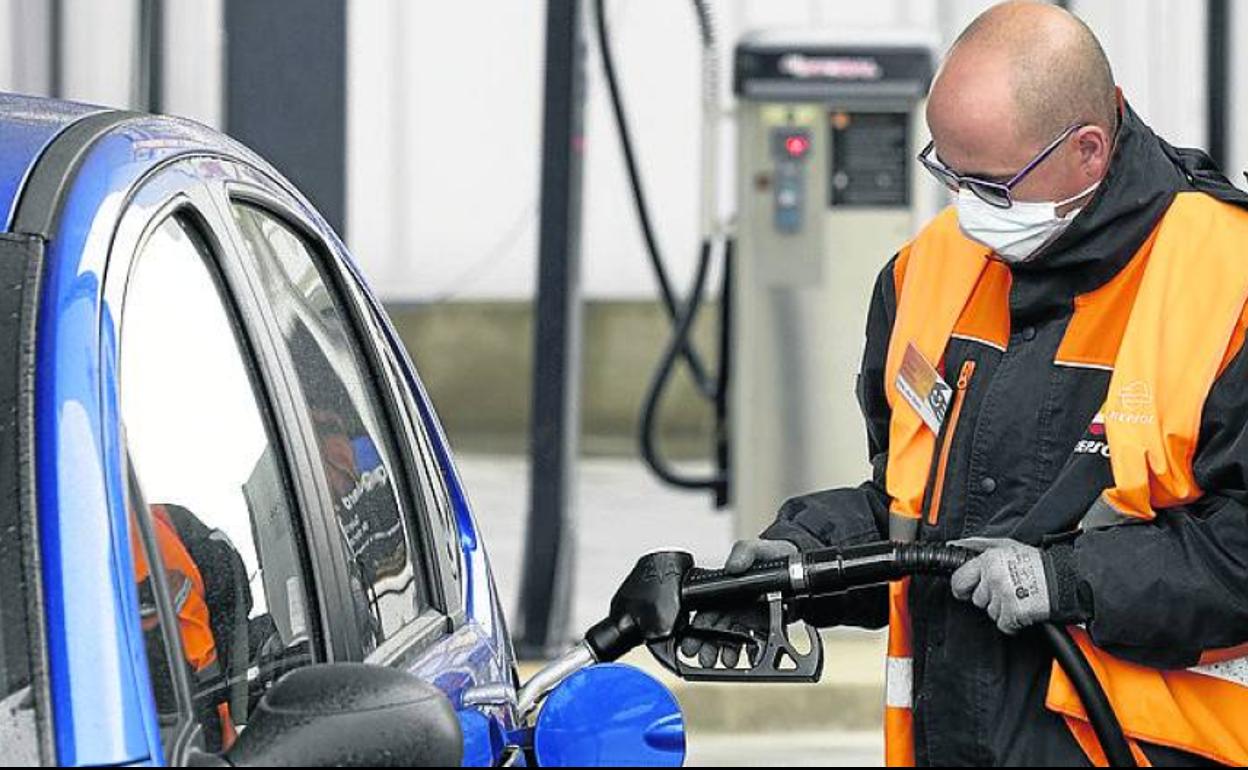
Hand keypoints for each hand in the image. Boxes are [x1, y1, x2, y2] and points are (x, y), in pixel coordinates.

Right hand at [679, 539, 798, 666]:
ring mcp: (748, 619)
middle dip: (706, 646)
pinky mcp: (766, 628)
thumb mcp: (757, 549)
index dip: (696, 627)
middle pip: (714, 631)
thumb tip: (733, 566)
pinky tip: (750, 661)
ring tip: (726, 662)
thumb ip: (744, 552)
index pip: (704, 611)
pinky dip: (752, 656)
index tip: (690, 640)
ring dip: (726, 653)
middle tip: (703, 658)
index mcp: (725, 591)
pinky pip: (756, 646)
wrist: (799, 568)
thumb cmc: (773, 556)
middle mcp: (733, 607)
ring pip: (731, 641)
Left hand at [950, 537, 1050, 634]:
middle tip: (1003, 591)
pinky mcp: (1014, 612)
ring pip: (990, 612)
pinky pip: (1003, 624)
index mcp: (989, 560)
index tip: (967, 590)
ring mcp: (1003, 595)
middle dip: (986, 598)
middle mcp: (994, 577)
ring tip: (1017, 597)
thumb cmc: (1037, 563)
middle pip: (975, 599)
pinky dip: (1012, 622)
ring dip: (1001, 609)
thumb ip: (979, 544)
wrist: (1065, 579)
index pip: (959, 579)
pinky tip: (1022, 609)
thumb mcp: (1007, 545)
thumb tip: (955, 545)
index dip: (962, 587)